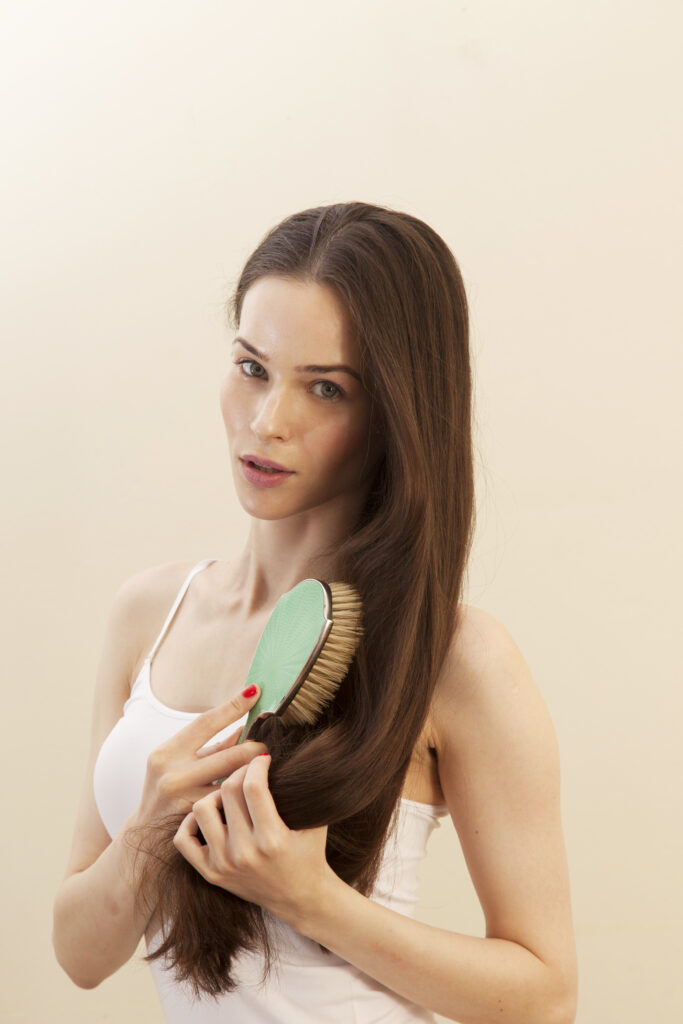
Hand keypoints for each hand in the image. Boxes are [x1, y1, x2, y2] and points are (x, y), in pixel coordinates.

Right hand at [134, 686, 267, 827]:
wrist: (146, 832)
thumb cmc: (168, 787)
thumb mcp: (179, 761)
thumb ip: (211, 746)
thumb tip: (244, 727)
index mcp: (167, 753)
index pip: (206, 722)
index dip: (233, 707)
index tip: (254, 692)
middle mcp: (173, 775)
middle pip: (229, 756)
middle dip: (255, 748)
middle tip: (270, 744)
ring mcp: (184, 802)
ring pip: (233, 784)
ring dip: (251, 776)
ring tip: (264, 770)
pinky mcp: (196, 823)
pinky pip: (229, 806)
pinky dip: (242, 798)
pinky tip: (254, 796)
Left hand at [173, 753, 332, 927]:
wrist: (300, 898)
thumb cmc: (309, 854)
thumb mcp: (315, 822)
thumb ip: (304, 791)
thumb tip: (292, 752)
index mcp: (272, 839)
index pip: (253, 786)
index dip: (257, 763)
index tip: (263, 758)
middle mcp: (244, 853)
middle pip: (228, 791)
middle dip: (239, 770)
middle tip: (248, 769)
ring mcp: (224, 865)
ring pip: (202, 809)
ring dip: (215, 793)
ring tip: (230, 793)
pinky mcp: (211, 874)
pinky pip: (184, 839)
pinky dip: (191, 822)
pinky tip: (210, 815)